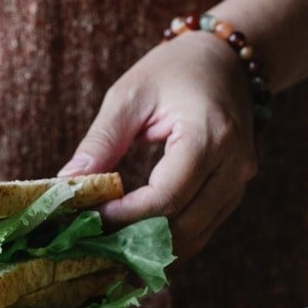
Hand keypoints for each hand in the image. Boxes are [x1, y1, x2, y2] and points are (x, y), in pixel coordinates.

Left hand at [58, 34, 257, 259]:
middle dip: (135, 239)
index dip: (126, 215)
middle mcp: (234, 165)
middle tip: (93, 239)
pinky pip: (201, 229)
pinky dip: (167, 239)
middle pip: (183, 226)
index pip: (167, 196)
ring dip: (151, 247)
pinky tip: (135, 237)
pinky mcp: (233, 192)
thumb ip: (101, 142)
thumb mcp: (129, 96)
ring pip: (194, 237)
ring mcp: (239, 182)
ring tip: (109, 243)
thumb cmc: (175, 70)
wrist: (226, 60)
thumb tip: (68, 182)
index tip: (91, 218)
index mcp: (210, 135)